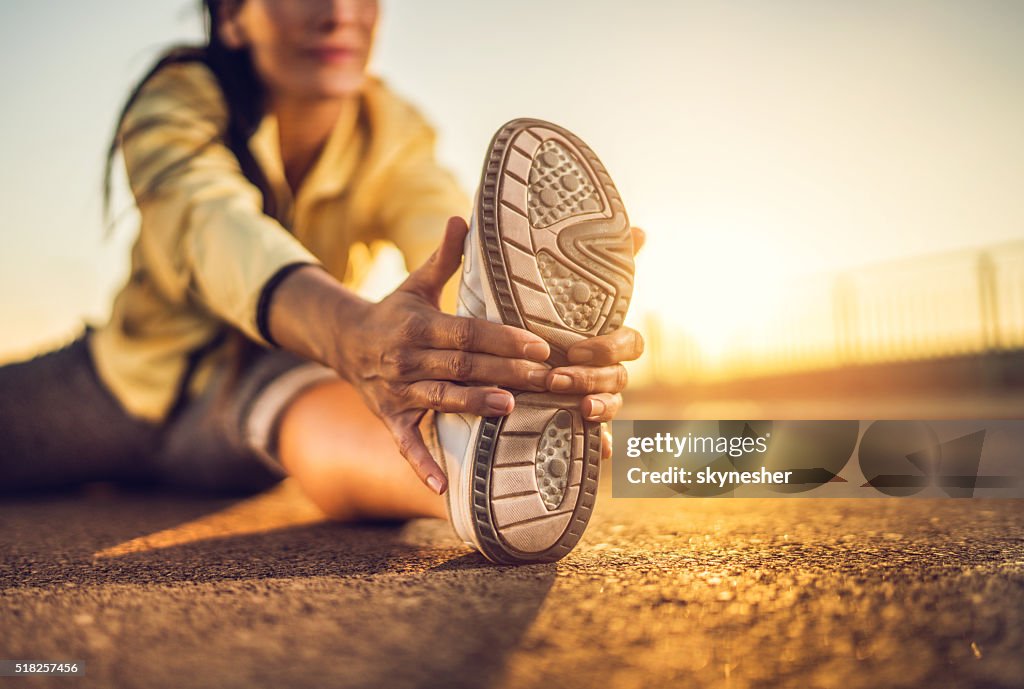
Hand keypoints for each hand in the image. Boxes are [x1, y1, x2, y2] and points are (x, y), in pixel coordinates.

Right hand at [329, 217, 553, 493]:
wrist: (344, 342)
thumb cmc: (395, 312)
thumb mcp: (416, 284)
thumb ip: (445, 257)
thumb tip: (464, 216)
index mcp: (419, 325)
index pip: (467, 331)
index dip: (502, 338)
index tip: (540, 343)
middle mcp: (408, 359)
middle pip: (462, 365)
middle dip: (506, 370)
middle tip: (548, 377)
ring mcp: (397, 392)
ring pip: (442, 398)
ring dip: (475, 403)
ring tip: (511, 407)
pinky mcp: (391, 419)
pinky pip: (406, 445)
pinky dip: (422, 465)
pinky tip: (443, 487)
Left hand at [542, 227, 646, 457]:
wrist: (513, 353)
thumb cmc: (543, 318)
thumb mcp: (556, 290)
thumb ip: (597, 262)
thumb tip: (642, 229)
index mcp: (607, 338)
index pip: (630, 343)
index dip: (607, 348)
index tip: (575, 348)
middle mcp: (607, 368)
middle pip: (620, 376)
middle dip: (592, 377)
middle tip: (557, 377)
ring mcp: (597, 395)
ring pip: (612, 403)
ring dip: (596, 405)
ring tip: (567, 402)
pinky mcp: (579, 420)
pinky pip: (601, 438)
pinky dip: (602, 445)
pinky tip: (601, 452)